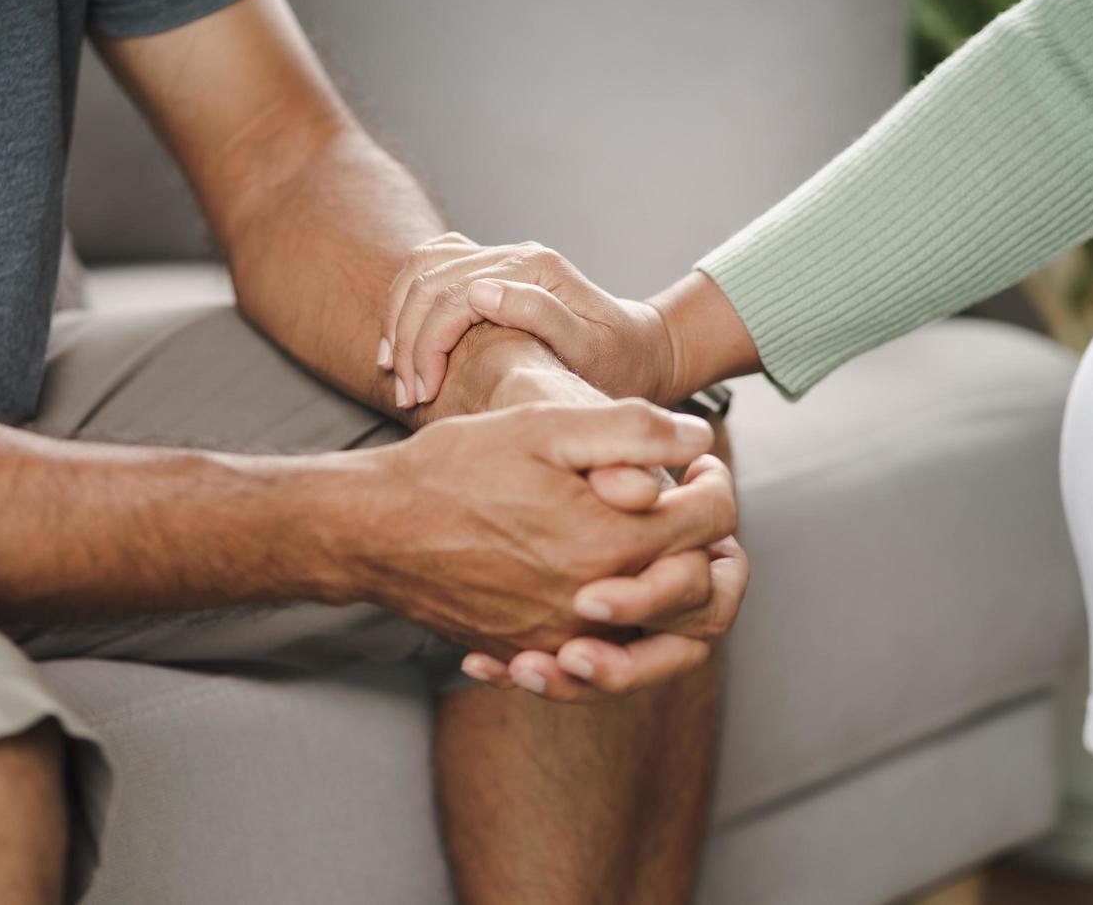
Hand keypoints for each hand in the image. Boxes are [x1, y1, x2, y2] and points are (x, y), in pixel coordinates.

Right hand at [355, 399, 737, 661]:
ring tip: (665, 554)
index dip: (718, 484)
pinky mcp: (532, 651)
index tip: (702, 462)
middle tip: (695, 505)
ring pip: (662, 644)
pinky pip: (602, 664)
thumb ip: (631, 429)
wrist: (374, 529)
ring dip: (679, 600)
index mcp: (610, 542)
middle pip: (704, 595)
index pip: (711, 523)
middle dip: (715, 546)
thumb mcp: (543, 427)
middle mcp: (595, 604)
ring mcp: (563, 638)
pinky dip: (623, 632)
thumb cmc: (455, 469)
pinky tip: (606, 595)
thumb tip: (697, 436)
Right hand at [379, 233, 676, 407]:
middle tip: (406, 394)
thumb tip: (479, 292)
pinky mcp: (493, 269)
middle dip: (407, 342)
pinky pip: (432, 267)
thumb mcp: (590, 348)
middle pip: (430, 283)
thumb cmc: (620, 361)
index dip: (427, 347)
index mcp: (536, 269)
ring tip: (396, 372)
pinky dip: (407, 302)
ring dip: (400, 321)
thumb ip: (540, 315)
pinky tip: (403, 340)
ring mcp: (501, 258)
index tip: (421, 394)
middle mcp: (515, 255)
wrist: (642, 349)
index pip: (454, 297)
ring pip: (421, 270)